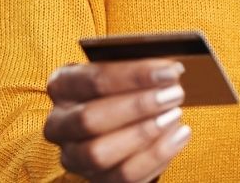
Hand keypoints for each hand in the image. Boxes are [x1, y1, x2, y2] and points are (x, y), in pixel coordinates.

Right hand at [43, 59, 191, 181]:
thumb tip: (172, 69)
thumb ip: (143, 68)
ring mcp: (73, 155)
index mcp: (63, 85)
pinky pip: (123, 176)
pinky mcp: (95, 179)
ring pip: (99, 153)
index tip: (170, 71)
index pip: (94, 79)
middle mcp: (59, 122)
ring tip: (175, 115)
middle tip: (175, 94)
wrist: (123, 122)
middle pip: (90, 119)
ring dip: (144, 133)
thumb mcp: (128, 72)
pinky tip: (180, 134)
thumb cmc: (126, 88)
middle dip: (138, 106)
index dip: (134, 76)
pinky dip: (156, 155)